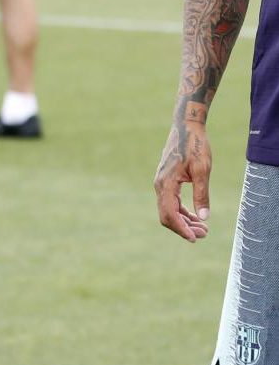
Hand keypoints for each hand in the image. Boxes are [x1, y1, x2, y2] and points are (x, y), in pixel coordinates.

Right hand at [154, 122, 211, 242]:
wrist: (186, 125)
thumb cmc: (195, 145)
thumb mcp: (202, 169)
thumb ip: (202, 194)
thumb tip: (204, 217)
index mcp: (166, 183)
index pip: (170, 214)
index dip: (182, 229)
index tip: (195, 238)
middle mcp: (160, 184)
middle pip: (167, 215)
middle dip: (184, 228)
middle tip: (204, 234)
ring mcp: (161, 182)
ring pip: (169, 210)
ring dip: (184, 221)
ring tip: (203, 228)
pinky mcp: (166, 180)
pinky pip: (171, 201)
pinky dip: (182, 211)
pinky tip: (195, 216)